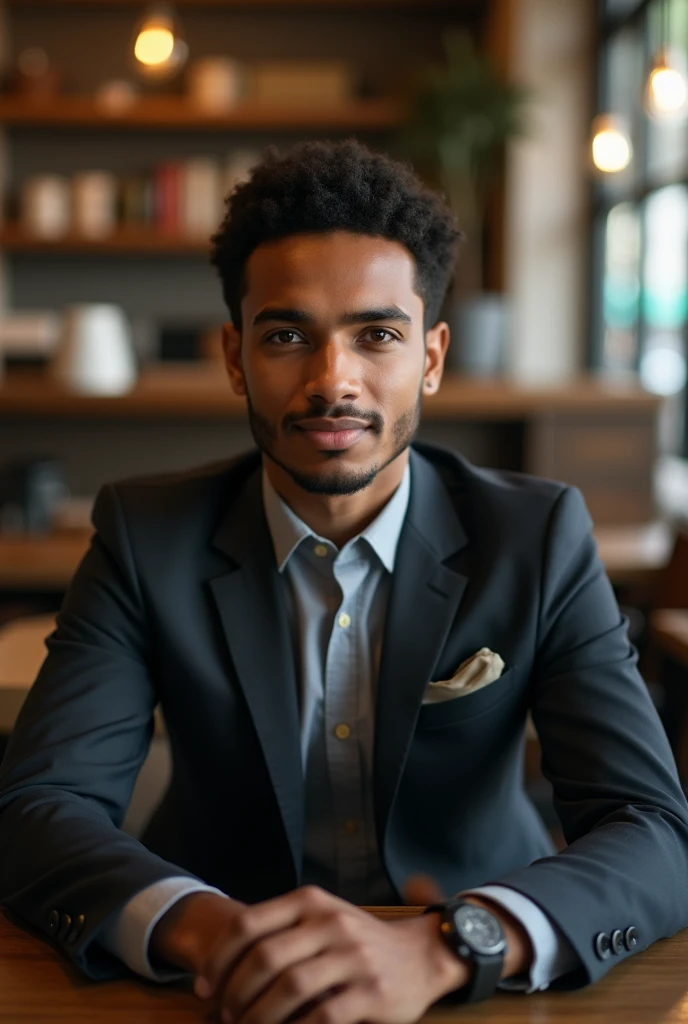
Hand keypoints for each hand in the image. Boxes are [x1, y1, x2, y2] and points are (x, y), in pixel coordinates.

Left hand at [192, 885, 466, 1023]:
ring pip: (288, 989)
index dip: (218, 959)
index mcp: (310, 901)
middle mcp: (329, 922)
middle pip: (264, 958)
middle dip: (235, 993)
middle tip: (226, 1015)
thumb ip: (281, 932)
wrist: (420, 955)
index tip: (203, 987)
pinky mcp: (370, 992)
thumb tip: (223, 971)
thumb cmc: (357, 941)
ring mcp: (351, 956)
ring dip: (259, 1017)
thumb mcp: (321, 918)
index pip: (248, 924)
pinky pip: (321, 1017)